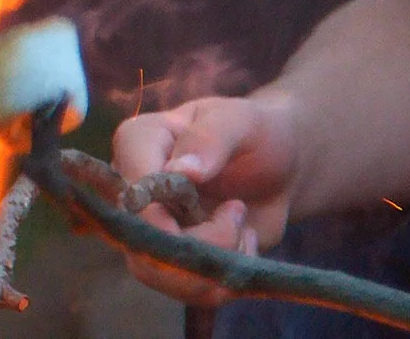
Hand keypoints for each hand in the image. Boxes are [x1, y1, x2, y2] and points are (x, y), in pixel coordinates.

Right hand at [111, 93, 298, 303]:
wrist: (279, 167)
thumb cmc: (255, 133)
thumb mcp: (241, 122)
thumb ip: (210, 139)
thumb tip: (180, 171)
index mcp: (137, 144)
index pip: (132, 194)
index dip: (171, 219)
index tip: (232, 209)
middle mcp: (131, 189)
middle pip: (140, 244)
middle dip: (203, 249)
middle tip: (241, 221)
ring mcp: (149, 227)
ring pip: (159, 275)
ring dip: (215, 268)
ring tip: (244, 232)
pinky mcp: (173, 256)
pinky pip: (189, 287)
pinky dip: (226, 277)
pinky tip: (243, 243)